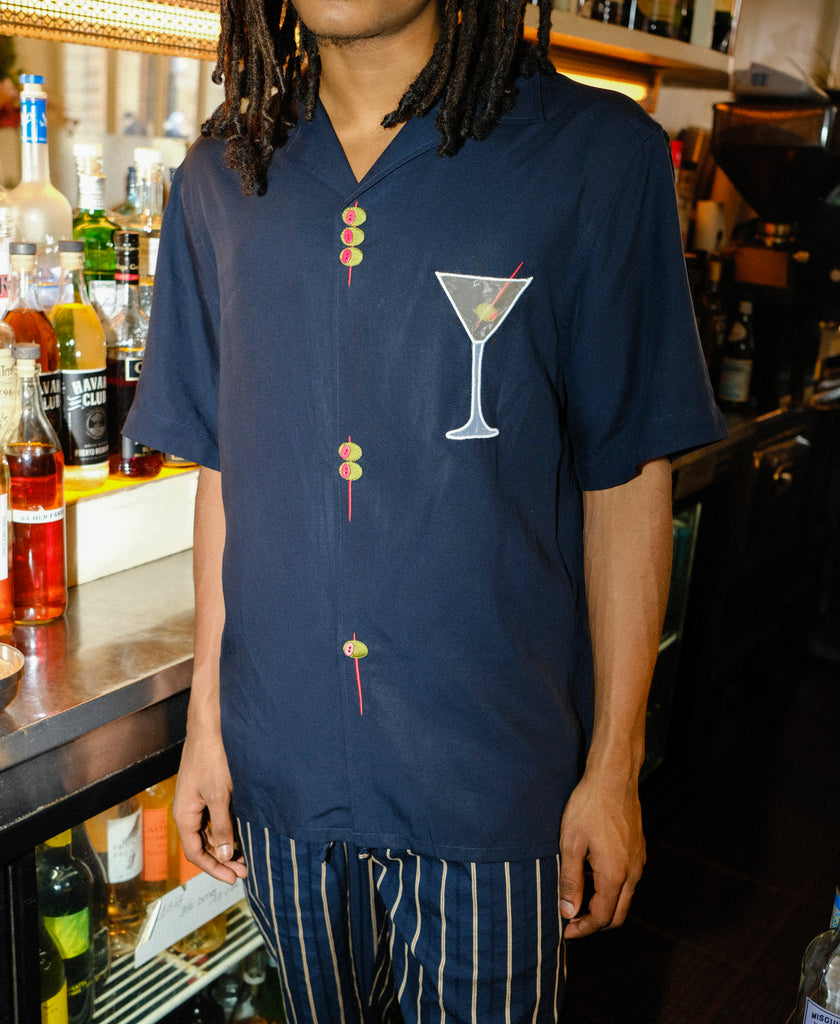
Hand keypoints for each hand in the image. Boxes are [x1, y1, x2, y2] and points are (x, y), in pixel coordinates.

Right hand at [172, 719, 248, 884]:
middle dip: (222, 860)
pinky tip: (241, 834)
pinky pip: (214, 818)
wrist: (210, 726)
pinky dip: (226, 829)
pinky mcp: (207, 791)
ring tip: (245, 856)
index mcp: (184, 814)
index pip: (195, 852)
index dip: (213, 868)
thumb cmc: (211, 757)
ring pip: (209, 832)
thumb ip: (222, 826)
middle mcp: (187, 810)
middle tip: (244, 870)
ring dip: (225, 845)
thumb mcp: (220, 795)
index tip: (233, 878)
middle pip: (202, 845)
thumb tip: (224, 855)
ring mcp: (197, 801)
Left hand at [557, 769, 644, 938]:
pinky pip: (627, 880)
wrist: (614, 777)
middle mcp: (633, 872)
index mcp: (615, 875)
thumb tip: (568, 911)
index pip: (602, 918)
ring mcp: (638, 861)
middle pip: (618, 914)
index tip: (565, 931)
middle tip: (571, 922)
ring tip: (576, 897)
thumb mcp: (571, 843)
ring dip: (602, 905)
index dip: (583, 929)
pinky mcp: (638, 849)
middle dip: (594, 923)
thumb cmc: (589, 806)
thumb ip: (570, 880)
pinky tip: (590, 874)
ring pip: (624, 897)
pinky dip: (610, 888)